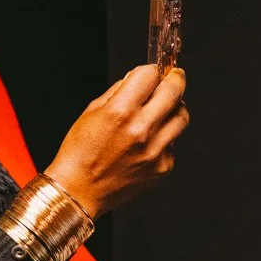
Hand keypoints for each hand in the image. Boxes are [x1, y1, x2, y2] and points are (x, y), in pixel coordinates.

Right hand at [45, 64, 187, 218]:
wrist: (79, 190)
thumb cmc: (79, 152)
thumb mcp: (91, 112)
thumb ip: (118, 92)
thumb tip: (138, 78)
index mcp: (120, 112)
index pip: (150, 75)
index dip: (151, 70)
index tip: (152, 72)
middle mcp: (141, 130)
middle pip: (174, 91)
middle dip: (175, 79)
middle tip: (174, 77)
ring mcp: (155, 151)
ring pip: (182, 116)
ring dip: (174, 108)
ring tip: (161, 111)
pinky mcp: (163, 167)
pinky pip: (173, 143)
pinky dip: (164, 137)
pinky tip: (147, 143)